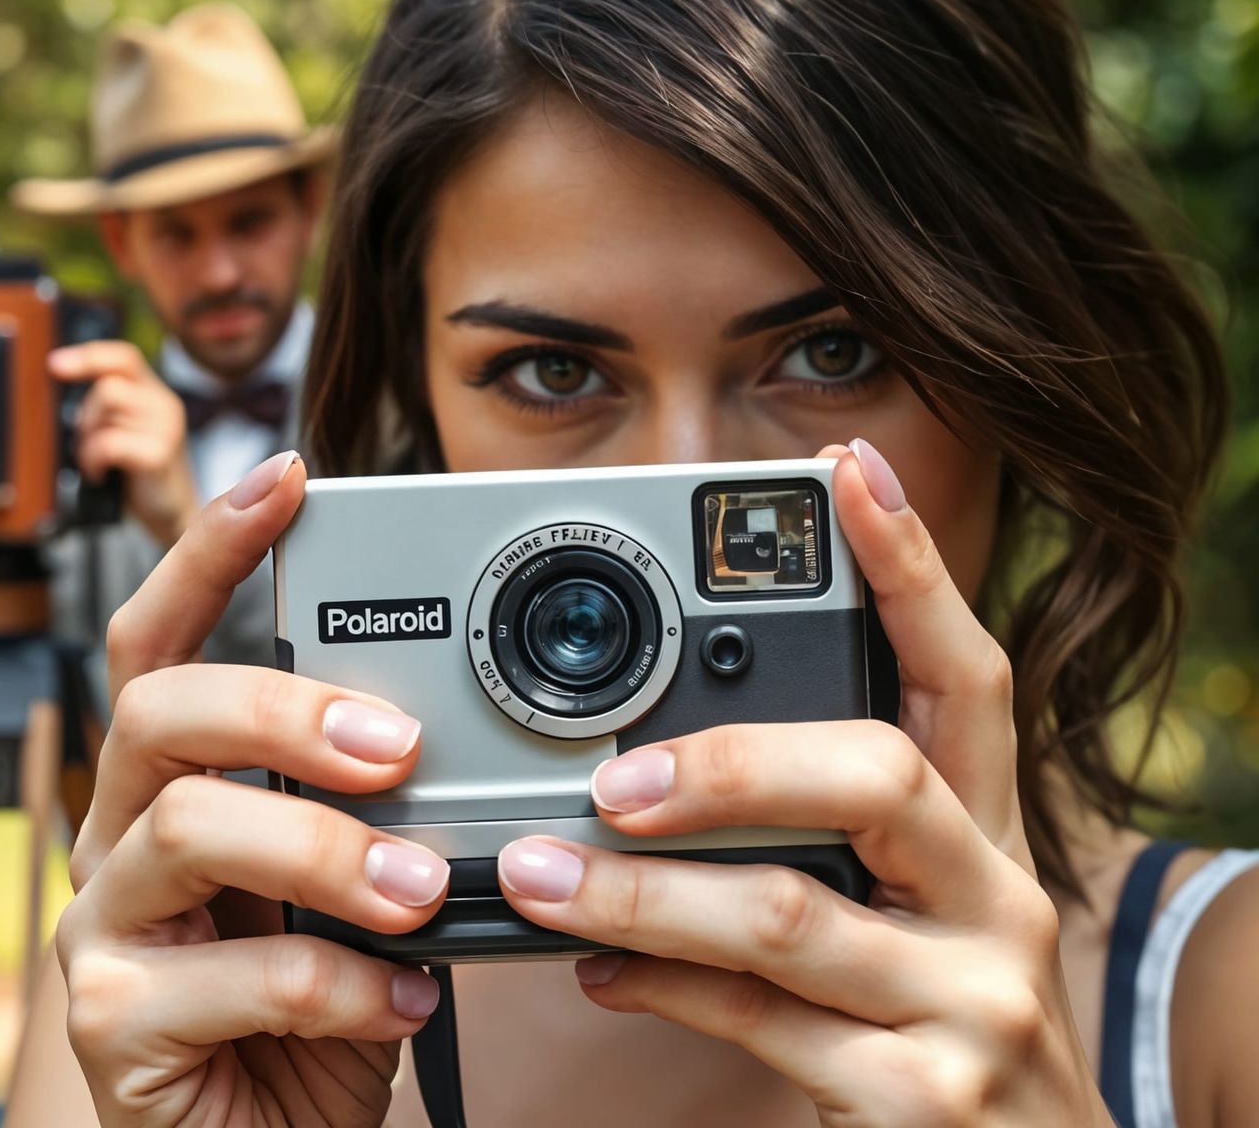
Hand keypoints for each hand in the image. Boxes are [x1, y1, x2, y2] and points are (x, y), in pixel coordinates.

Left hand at [49, 341, 198, 546]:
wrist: (171, 515)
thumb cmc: (141, 477)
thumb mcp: (125, 432)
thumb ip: (106, 408)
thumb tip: (63, 391)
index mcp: (155, 394)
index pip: (123, 358)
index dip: (88, 356)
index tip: (55, 366)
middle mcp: (165, 405)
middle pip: (107, 387)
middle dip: (85, 416)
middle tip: (87, 442)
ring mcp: (166, 429)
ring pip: (105, 413)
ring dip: (88, 440)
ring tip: (95, 460)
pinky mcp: (160, 454)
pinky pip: (108, 443)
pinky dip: (93, 459)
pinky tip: (99, 473)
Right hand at [58, 451, 449, 1127]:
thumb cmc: (313, 1008)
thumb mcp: (349, 888)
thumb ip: (371, 815)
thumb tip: (455, 739)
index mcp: (171, 785)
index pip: (162, 641)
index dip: (210, 551)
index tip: (289, 478)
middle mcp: (117, 836)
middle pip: (161, 711)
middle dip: (285, 708)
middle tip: (399, 748)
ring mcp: (102, 928)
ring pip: (189, 831)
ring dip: (329, 854)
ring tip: (425, 895)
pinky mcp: (111, 1025)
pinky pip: (230, 978)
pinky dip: (339, 983)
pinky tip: (402, 999)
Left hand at [495, 441, 1112, 1127]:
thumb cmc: (932, 1016)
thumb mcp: (904, 907)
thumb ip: (813, 833)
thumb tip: (644, 764)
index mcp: (987, 831)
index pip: (965, 672)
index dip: (909, 568)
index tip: (842, 472)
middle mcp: (996, 898)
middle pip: (876, 772)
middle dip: (729, 761)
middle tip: (611, 776)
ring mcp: (970, 1001)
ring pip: (787, 913)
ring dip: (641, 892)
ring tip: (540, 872)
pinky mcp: (924, 1100)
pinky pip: (760, 1022)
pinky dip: (661, 986)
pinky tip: (594, 965)